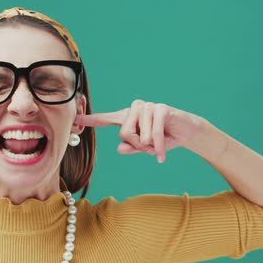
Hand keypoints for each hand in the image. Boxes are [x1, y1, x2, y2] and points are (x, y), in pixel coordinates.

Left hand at [75, 100, 203, 162]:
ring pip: (138, 135)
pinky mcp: (161, 109)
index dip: (89, 120)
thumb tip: (120, 148)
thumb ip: (131, 148)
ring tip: (158, 144)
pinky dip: (158, 148)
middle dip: (137, 146)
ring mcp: (148, 106)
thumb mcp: (144, 148)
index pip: (105, 119)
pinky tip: (161, 156)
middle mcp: (135, 108)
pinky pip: (153, 134)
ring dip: (150, 147)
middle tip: (149, 147)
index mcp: (127, 117)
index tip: (74, 118)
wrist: (187, 133)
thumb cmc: (163, 139)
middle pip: (123, 133)